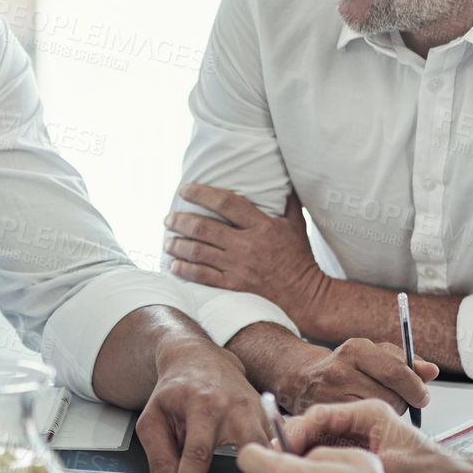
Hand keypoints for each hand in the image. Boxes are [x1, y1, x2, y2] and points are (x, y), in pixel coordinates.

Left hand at [138, 334, 269, 472]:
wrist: (200, 360)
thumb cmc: (176, 390)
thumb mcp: (154, 419)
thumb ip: (159, 457)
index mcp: (203, 405)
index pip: (196, 454)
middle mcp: (235, 407)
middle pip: (249, 450)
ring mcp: (257, 411)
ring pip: (271, 449)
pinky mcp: (269, 417)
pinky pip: (279, 446)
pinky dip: (280, 465)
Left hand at [165, 184, 327, 315]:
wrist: (306, 297)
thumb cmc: (300, 258)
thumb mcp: (297, 225)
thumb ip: (289, 200)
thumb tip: (286, 175)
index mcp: (262, 226)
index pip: (226, 203)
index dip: (201, 193)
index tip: (184, 189)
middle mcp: (247, 245)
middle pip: (203, 228)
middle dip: (180, 220)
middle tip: (168, 218)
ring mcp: (238, 268)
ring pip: (197, 252)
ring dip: (177, 245)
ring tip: (167, 240)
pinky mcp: (234, 287)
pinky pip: (201, 276)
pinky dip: (183, 269)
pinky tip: (172, 264)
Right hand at [276, 336, 436, 415]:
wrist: (302, 378)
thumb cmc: (345, 366)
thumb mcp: (374, 355)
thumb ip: (406, 362)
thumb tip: (432, 371)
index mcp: (356, 349)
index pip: (396, 371)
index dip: (415, 387)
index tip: (422, 396)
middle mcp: (340, 370)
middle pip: (390, 396)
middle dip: (400, 401)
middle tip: (394, 399)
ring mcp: (330, 394)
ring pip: (377, 413)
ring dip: (384, 413)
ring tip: (374, 404)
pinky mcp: (325, 415)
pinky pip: (361, 425)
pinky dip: (369, 424)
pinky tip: (363, 416)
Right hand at [283, 398, 472, 472]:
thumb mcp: (395, 468)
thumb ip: (356, 465)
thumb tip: (320, 469)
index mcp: (368, 412)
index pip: (320, 414)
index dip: (295, 431)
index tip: (281, 449)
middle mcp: (359, 426)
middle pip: (311, 430)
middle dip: (290, 448)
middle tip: (273, 467)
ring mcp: (356, 446)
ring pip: (314, 449)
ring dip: (298, 463)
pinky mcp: (355, 466)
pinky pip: (323, 467)